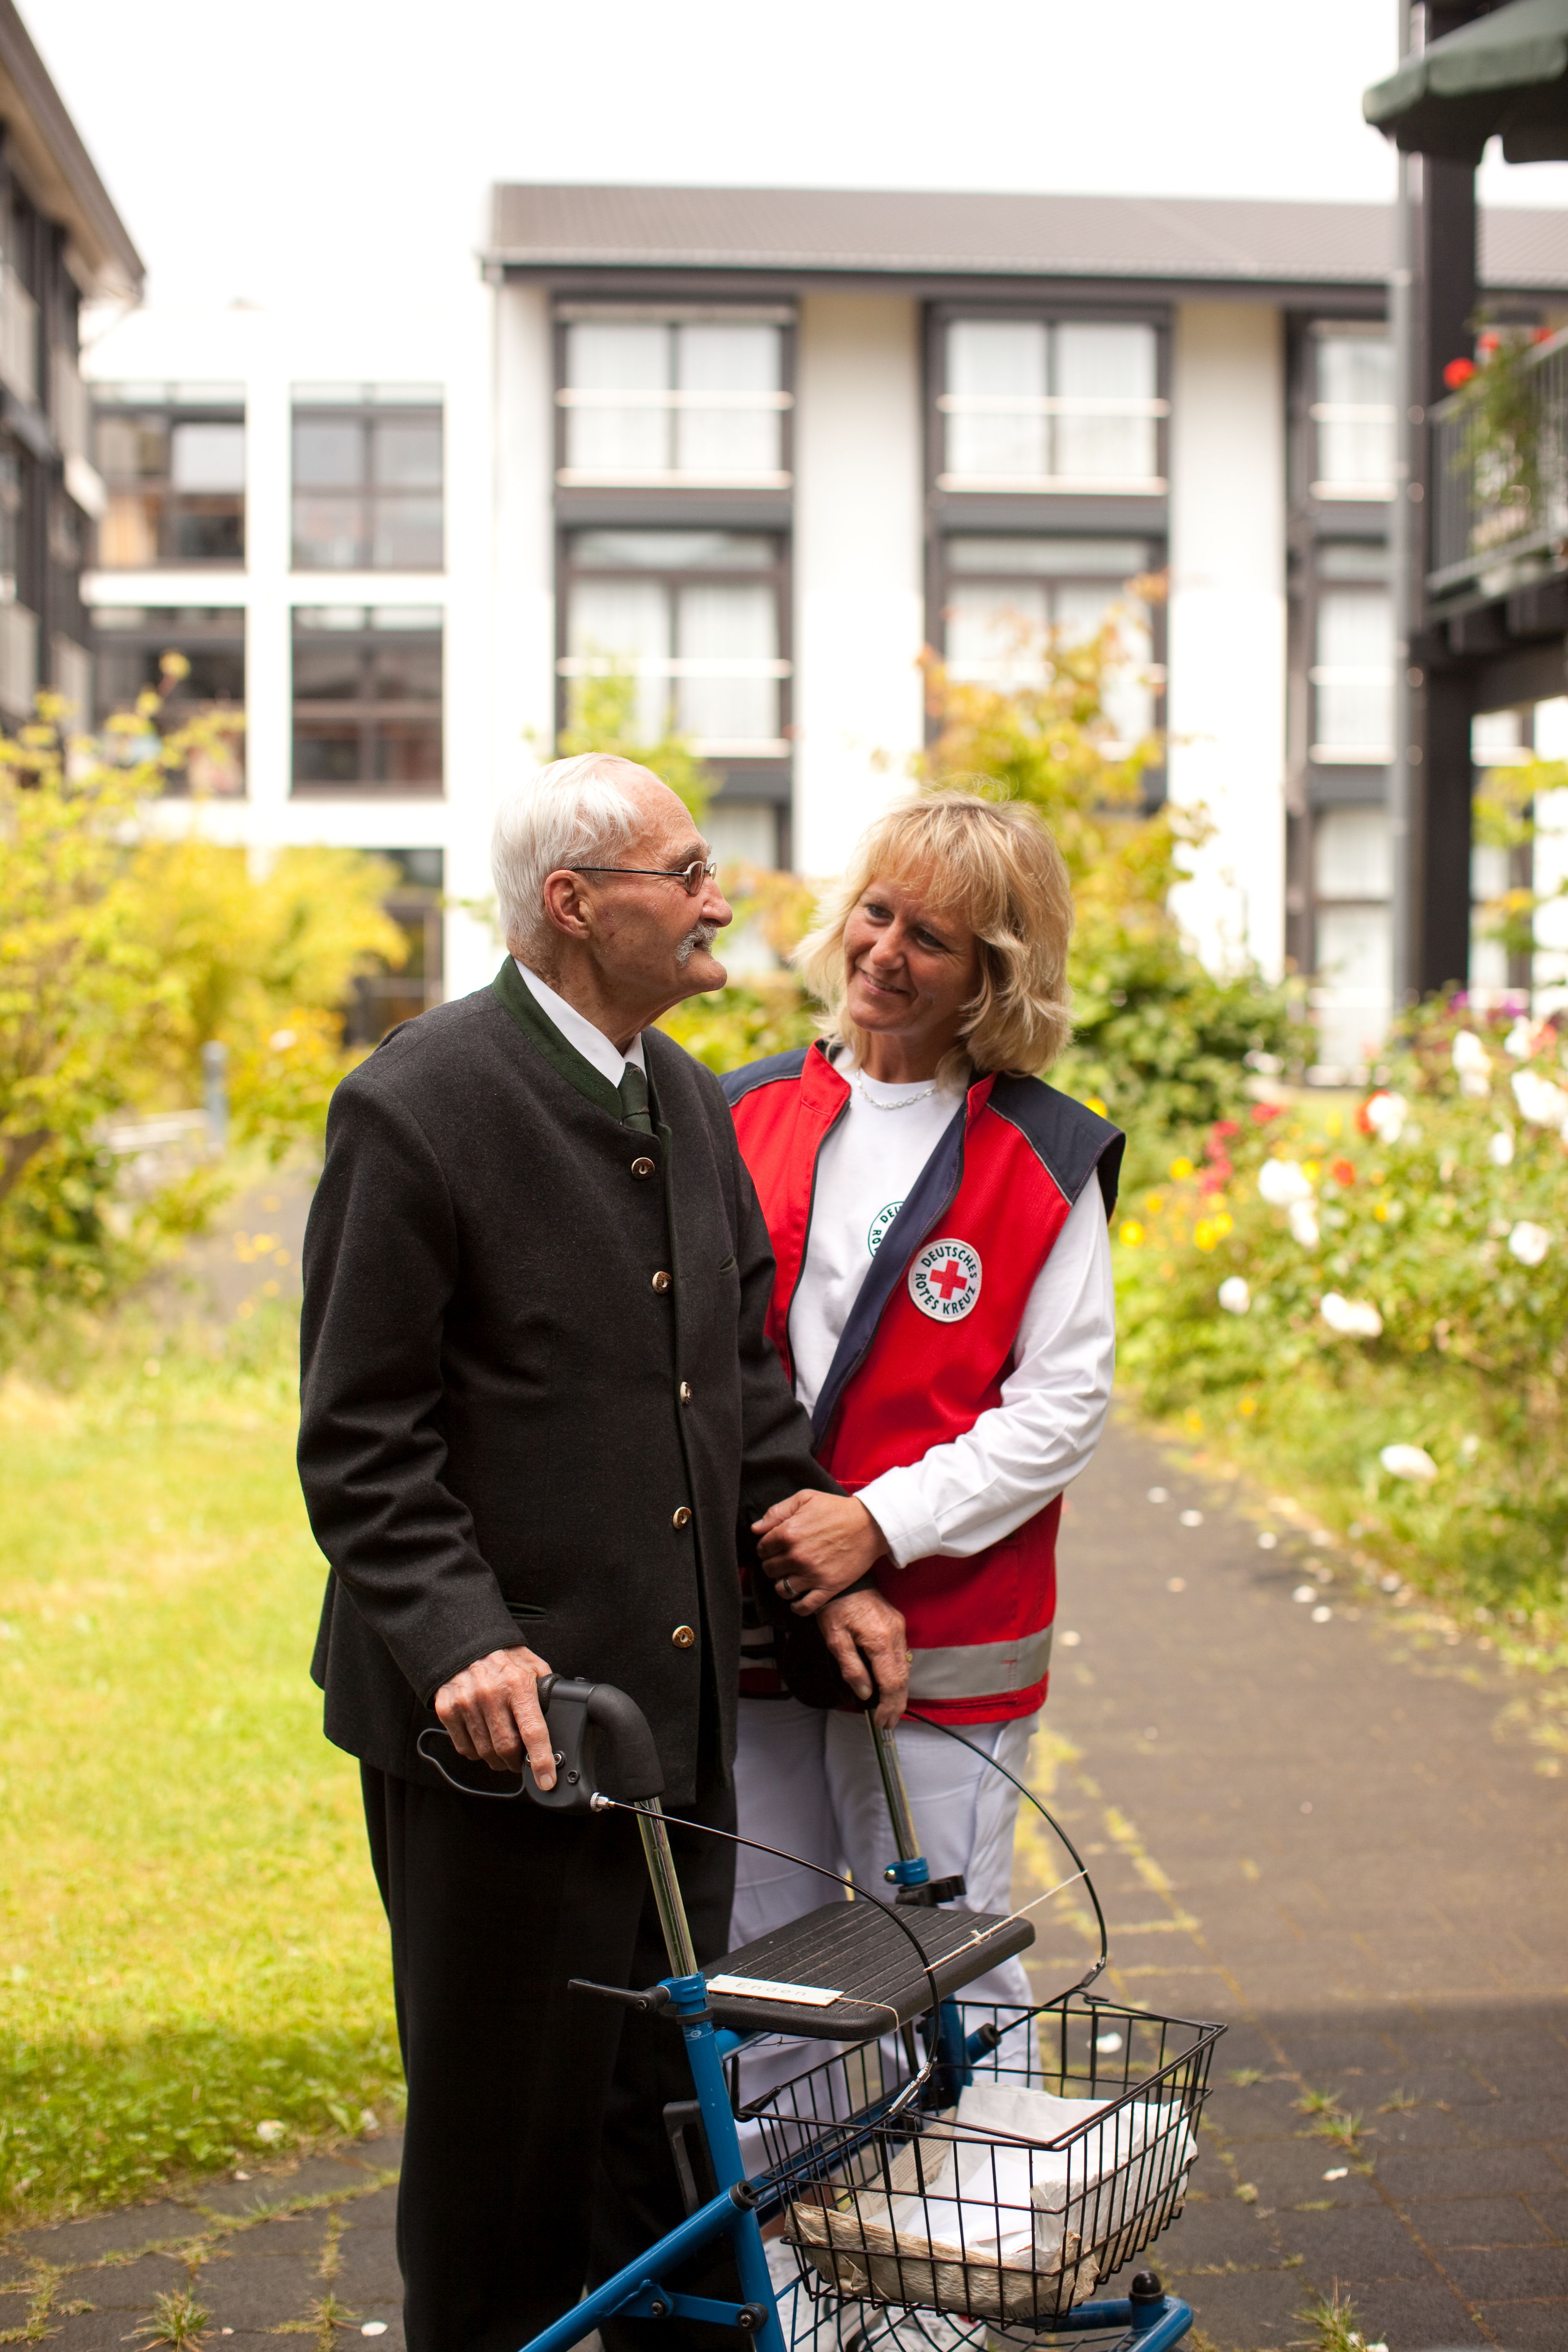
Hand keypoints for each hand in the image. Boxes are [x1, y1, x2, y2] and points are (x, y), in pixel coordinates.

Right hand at [434, 1645, 555, 1785]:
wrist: (465, 1642)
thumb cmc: (504, 1657)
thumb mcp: (533, 1667)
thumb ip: (546, 1692)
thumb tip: (560, 1720)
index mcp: (518, 1684)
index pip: (533, 1731)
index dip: (541, 1761)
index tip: (546, 1780)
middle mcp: (491, 1694)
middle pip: (507, 1748)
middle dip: (517, 1763)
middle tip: (522, 1762)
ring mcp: (466, 1703)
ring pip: (485, 1752)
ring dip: (498, 1760)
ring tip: (503, 1753)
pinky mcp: (447, 1710)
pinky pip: (464, 1747)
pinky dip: (476, 1752)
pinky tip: (483, 1741)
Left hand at [752, 1491, 888, 1612]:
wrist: (870, 1525)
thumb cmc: (836, 1509)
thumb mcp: (805, 1498)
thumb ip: (777, 1511)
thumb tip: (756, 1528)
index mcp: (788, 1533)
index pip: (762, 1549)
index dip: (767, 1547)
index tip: (776, 1547)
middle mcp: (797, 1556)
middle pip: (769, 1569)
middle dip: (774, 1564)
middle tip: (785, 1560)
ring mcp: (812, 1575)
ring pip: (782, 1589)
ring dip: (783, 1584)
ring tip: (791, 1577)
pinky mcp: (827, 1588)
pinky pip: (803, 1606)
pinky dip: (797, 1606)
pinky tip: (798, 1598)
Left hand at [818, 1589, 909, 1726]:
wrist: (846, 1580)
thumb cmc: (835, 1607)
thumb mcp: (835, 1638)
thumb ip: (851, 1668)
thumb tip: (865, 1694)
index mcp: (879, 1641)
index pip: (891, 1683)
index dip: (888, 1706)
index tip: (880, 1722)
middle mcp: (895, 1636)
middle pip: (902, 1679)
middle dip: (896, 1705)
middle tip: (887, 1723)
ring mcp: (899, 1629)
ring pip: (905, 1669)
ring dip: (898, 1692)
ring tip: (889, 1711)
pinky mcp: (898, 1625)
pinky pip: (902, 1657)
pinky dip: (898, 1676)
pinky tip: (889, 1685)